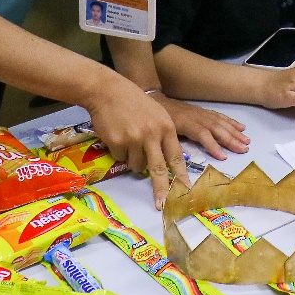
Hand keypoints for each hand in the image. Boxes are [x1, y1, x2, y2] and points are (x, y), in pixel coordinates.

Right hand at [86, 78, 187, 208]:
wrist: (108, 91)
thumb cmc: (134, 102)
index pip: (176, 157)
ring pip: (136, 166)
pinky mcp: (117, 143)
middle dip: (160, 189)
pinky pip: (120, 158)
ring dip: (133, 161)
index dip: (180, 175)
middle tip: (161, 204)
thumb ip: (161, 136)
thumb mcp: (156, 115)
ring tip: (129, 141)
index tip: (186, 190)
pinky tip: (117, 136)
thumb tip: (163, 162)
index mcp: (166, 128)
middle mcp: (152, 135)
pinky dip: (119, 152)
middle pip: (159, 169)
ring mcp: (134, 139)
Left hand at [158, 96, 250, 159]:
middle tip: (244, 150)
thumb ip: (173, 147)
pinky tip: (242, 127)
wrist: (156, 100)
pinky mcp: (204, 111)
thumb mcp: (162, 134)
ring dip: (235, 132)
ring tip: (247, 141)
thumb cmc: (158, 121)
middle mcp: (197, 117)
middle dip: (232, 139)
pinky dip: (232, 122)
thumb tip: (181, 163)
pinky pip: (221, 116)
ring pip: (221, 122)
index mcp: (186, 124)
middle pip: (217, 128)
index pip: (202, 135)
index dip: (213, 146)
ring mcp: (202, 113)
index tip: (224, 157)